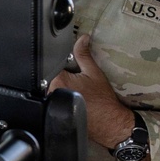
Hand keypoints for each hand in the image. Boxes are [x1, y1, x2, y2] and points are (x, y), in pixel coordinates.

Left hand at [49, 34, 134, 148]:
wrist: (109, 123)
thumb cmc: (103, 99)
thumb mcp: (94, 72)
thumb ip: (83, 54)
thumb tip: (82, 38)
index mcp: (58, 79)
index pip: (53, 64)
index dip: (62, 64)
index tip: (71, 68)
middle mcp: (50, 91)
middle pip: (49, 76)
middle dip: (60, 75)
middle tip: (76, 81)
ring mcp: (51, 103)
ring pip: (50, 87)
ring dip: (60, 86)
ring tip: (76, 90)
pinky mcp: (54, 111)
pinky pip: (53, 98)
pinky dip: (60, 96)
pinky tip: (72, 99)